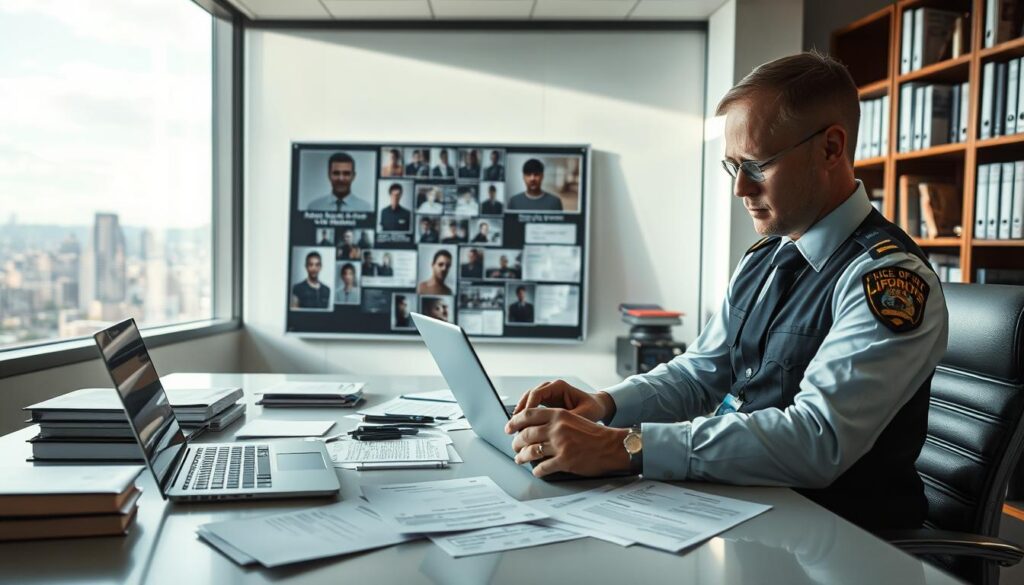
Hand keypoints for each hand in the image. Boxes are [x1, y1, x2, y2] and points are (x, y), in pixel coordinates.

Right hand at [506, 379, 612, 425]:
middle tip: (513, 425)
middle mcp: (551, 388)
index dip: (528, 407)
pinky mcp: (546, 403)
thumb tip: (552, 430)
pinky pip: (532, 408)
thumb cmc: (592, 409)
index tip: (523, 421)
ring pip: (527, 401)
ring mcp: (548, 395)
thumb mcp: (582, 415)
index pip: (537, 394)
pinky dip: (526, 417)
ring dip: (520, 414)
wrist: (597, 408)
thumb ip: (566, 420)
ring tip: (513, 428)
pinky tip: (522, 428)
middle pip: (529, 396)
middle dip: (520, 411)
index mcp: (559, 386)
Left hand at [506, 408, 629, 476]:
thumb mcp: (573, 419)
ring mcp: (561, 445)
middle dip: (516, 443)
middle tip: (514, 447)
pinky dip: (537, 470)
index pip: (528, 414)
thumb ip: (554, 421)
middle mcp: (557, 428)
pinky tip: (536, 471)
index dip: (515, 421)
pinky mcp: (565, 461)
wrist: (612, 446)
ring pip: (531, 451)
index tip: (509, 428)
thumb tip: (533, 428)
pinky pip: (543, 467)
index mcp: (559, 414)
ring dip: (522, 457)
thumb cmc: (594, 434)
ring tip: (520, 459)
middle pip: (526, 434)